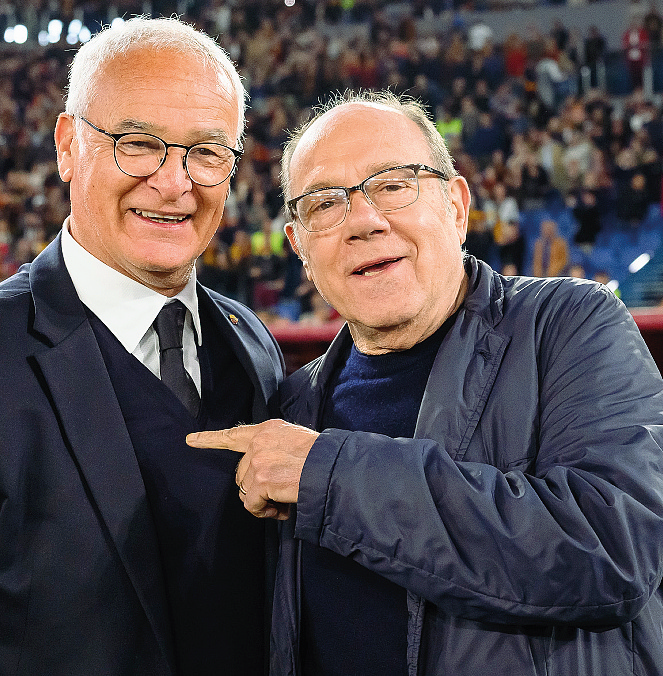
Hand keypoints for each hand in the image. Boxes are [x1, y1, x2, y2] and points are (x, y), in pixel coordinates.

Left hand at [186, 420, 318, 519]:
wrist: (332, 468)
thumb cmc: (321, 458)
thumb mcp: (296, 441)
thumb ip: (275, 448)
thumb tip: (265, 471)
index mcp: (268, 429)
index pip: (234, 434)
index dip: (211, 439)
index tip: (191, 440)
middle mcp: (260, 442)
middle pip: (242, 472)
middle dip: (256, 487)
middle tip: (278, 495)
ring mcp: (258, 460)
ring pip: (246, 490)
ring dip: (262, 501)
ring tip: (283, 502)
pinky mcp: (261, 480)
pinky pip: (252, 504)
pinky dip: (265, 511)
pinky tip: (281, 508)